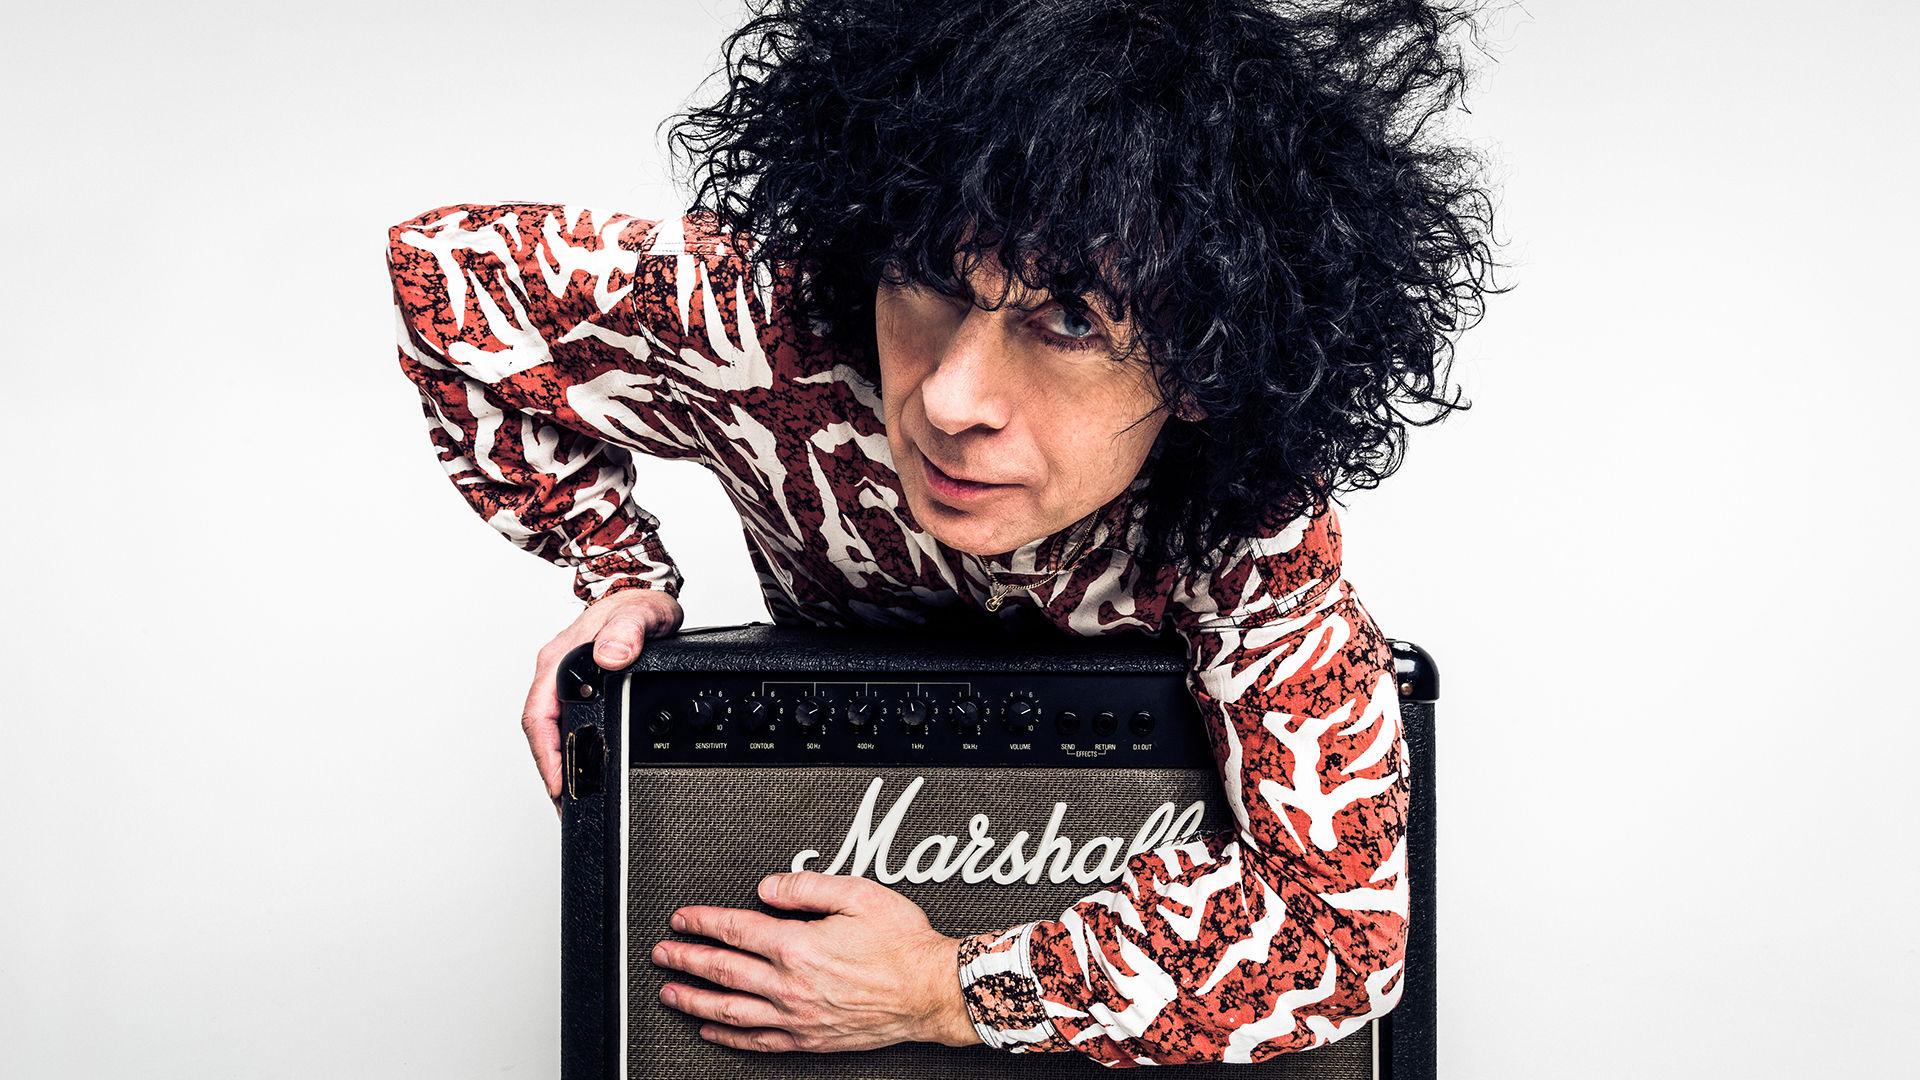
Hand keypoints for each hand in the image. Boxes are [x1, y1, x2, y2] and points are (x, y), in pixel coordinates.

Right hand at [524, 587, 682, 812]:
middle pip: (540, 730)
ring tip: (572, 796)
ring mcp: (563, 679)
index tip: (558, 782)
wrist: (640, 591)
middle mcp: (555, 671)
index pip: (539, 714)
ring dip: (559, 762)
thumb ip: (628, 632)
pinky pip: (565, 722)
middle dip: (550, 769)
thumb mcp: (640, 613)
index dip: (546, 753)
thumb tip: (611, 656)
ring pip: (551, 730)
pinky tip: (583, 767)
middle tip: (566, 803)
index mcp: (559, 658)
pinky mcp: (576, 687)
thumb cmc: (636, 602)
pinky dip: (570, 748)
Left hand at [652, 871, 981, 1052]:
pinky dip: (728, 1036)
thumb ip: (806, 887)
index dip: (702, 922)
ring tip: (671, 994)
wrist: (931, 991)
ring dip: (694, 1000)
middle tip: (663, 954)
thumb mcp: (857, 894)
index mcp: (797, 946)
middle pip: (722, 970)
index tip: (682, 919)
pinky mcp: (809, 1039)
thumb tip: (768, 887)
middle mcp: (790, 985)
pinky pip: (757, 1041)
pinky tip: (712, 1029)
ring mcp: (797, 1017)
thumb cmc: (903, 945)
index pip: (734, 930)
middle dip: (686, 960)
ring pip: (730, 1010)